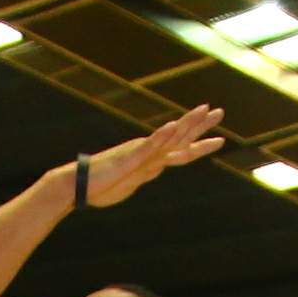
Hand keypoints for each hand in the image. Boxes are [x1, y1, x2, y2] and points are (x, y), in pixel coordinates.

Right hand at [78, 106, 226, 207]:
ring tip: (203, 110)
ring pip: (169, 137)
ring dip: (187, 124)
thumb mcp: (132, 182)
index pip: (180, 149)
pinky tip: (173, 126)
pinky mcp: (130, 158)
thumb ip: (146, 173)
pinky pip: (149, 147)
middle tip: (219, 111)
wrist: (78, 184)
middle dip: (201, 125)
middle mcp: (149, 152)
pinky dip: (162, 136)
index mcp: (151, 159)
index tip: (217, 136)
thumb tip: (157, 170)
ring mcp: (140, 153)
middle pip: (180, 137)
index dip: (199, 141)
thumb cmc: (101, 185)